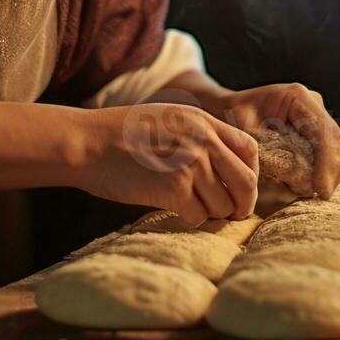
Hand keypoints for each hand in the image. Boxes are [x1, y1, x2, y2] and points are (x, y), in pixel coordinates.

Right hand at [77, 102, 258, 225]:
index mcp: (203, 121)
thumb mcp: (168, 119)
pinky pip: (199, 216)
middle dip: (243, 203)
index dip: (251, 174)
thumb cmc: (120, 135)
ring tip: (193, 209)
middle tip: (233, 213)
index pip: (249, 150)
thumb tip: (223, 168)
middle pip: (245, 182)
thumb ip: (198, 136)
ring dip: (211, 213)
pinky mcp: (174, 188)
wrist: (87, 143)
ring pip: (222, 205)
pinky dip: (191, 220)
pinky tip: (177, 213)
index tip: (242, 189)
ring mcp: (190, 164)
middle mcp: (202, 140)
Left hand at [206, 82, 339, 198]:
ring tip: (317, 195)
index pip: (322, 131)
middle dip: (331, 171)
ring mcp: (316, 117)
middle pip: (335, 141)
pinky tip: (312, 187)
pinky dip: (322, 173)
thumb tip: (290, 176)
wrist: (226, 110)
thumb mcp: (241, 130)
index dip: (326, 162)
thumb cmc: (230, 117)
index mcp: (297, 97)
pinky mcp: (314, 132)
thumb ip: (264, 149)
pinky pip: (327, 155)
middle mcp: (312, 104)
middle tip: (322, 197)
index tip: (322, 189)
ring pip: (335, 150)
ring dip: (329, 174)